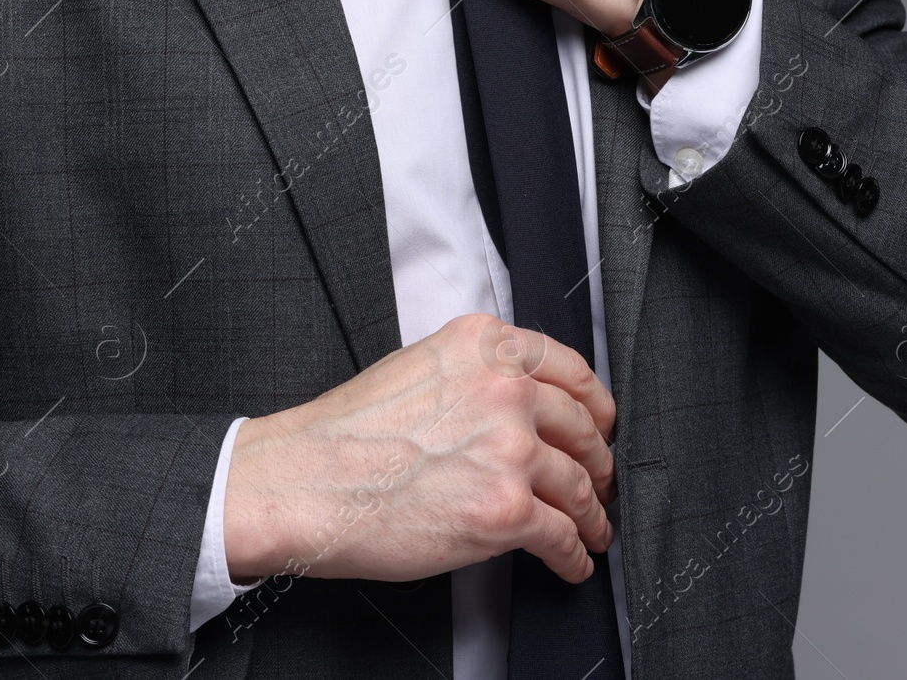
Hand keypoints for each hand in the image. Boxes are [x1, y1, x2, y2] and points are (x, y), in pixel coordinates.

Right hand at [222, 313, 616, 584]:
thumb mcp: (422, 366)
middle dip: (598, 461)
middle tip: (601, 480)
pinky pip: (561, 535)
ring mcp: (511, 449)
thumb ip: (478, 374)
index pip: (570, 370)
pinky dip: (574, 553)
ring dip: (591, 513)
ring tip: (592, 527)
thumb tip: (519, 406)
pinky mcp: (506, 509)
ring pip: (577, 485)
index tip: (603, 424)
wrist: (303, 483)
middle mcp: (506, 390)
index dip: (596, 405)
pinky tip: (573, 560)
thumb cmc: (347, 434)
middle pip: (582, 429)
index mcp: (487, 347)